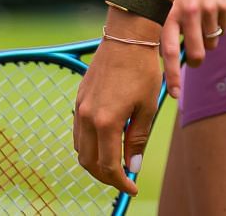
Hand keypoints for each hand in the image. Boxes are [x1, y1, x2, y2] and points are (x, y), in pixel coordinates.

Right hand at [72, 21, 164, 196]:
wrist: (126, 38)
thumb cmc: (142, 69)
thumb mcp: (147, 106)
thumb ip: (138, 138)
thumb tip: (131, 166)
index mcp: (106, 121)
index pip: (108, 165)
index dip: (120, 181)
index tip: (132, 187)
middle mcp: (87, 117)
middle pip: (88, 162)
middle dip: (105, 176)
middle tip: (123, 179)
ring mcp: (80, 107)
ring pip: (80, 148)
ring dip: (94, 162)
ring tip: (114, 163)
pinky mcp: (78, 99)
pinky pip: (78, 131)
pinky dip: (88, 144)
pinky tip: (104, 142)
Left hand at [160, 0, 225, 97]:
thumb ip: (160, 24)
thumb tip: (158, 59)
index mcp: (166, 11)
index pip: (168, 53)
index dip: (171, 77)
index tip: (174, 94)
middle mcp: (187, 10)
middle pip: (196, 54)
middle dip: (195, 61)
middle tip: (194, 57)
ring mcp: (207, 6)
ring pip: (211, 43)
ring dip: (207, 40)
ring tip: (201, 23)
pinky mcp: (224, 2)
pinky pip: (223, 28)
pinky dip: (218, 25)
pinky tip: (211, 9)